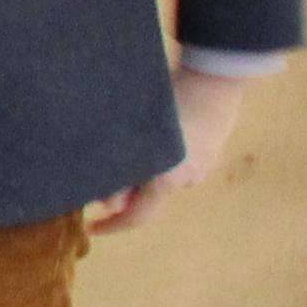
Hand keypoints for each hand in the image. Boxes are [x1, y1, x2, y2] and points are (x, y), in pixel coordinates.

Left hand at [89, 63, 254, 231]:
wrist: (213, 78)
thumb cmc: (168, 104)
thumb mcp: (134, 137)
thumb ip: (120, 175)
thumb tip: (109, 205)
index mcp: (167, 180)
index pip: (137, 217)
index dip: (113, 225)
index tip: (92, 228)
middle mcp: (188, 179)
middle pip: (150, 195)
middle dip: (126, 190)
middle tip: (104, 175)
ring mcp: (205, 165)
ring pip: (165, 177)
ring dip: (145, 171)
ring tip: (130, 144)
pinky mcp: (212, 149)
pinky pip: (180, 162)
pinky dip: (163, 158)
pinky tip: (155, 134)